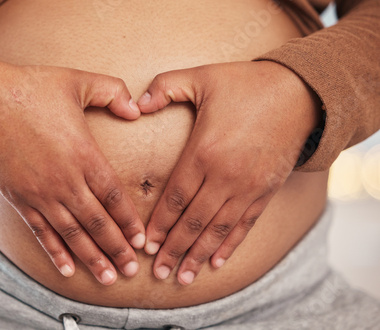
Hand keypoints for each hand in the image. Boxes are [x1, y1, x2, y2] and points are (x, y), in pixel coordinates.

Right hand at [0, 56, 145, 284]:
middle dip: (117, 248)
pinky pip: (41, 232)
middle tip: (132, 269)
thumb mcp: (78, 81)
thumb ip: (113, 92)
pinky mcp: (20, 198)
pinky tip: (68, 269)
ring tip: (108, 277)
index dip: (129, 221)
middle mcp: (64, 180)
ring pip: (72, 233)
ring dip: (92, 258)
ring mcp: (40, 192)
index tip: (141, 240)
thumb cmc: (32, 89)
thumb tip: (137, 111)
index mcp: (84, 153)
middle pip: (97, 222)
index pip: (114, 196)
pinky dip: (55, 252)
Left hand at [137, 61, 320, 284]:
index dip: (159, 224)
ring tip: (182, 277)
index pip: (174, 198)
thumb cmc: (246, 85)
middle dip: (173, 249)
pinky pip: (244, 226)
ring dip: (198, 255)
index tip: (146, 244)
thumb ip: (164, 88)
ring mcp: (247, 187)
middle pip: (192, 222)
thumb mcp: (202, 77)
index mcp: (203, 152)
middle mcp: (224, 177)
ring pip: (217, 230)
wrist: (299, 94)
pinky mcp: (265, 192)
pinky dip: (229, 246)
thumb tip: (135, 102)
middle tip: (158, 272)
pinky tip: (216, 262)